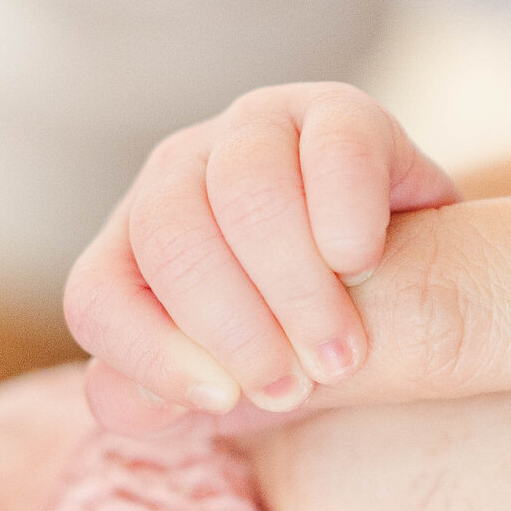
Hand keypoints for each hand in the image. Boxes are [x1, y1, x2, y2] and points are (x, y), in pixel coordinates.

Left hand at [64, 82, 455, 422]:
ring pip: (246, 191)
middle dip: (233, 327)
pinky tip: (363, 266)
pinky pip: (333, 151)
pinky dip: (347, 219)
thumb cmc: (301, 347)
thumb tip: (123, 400)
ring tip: (341, 354)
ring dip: (296, 288)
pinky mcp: (338, 110)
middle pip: (168, 237)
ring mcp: (254, 130)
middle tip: (294, 386)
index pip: (97, 294)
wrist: (414, 296)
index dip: (150, 353)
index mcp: (135, 248)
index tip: (222, 398)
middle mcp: (179, 175)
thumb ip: (165, 396)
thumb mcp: (231, 390)